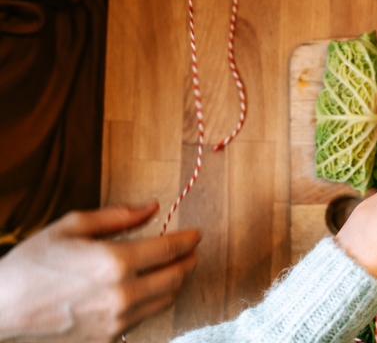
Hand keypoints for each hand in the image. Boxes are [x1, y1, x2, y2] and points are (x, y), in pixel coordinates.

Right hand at [0, 202, 200, 341]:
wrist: (2, 311)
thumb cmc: (32, 265)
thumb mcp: (71, 227)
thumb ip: (117, 217)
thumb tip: (152, 207)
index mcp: (115, 262)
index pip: (169, 249)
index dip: (188, 240)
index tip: (196, 234)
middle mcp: (123, 294)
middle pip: (176, 276)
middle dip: (188, 260)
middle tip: (191, 251)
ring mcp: (118, 320)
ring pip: (166, 300)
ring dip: (176, 282)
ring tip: (175, 269)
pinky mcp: (111, 337)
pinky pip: (145, 317)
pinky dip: (154, 301)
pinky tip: (149, 290)